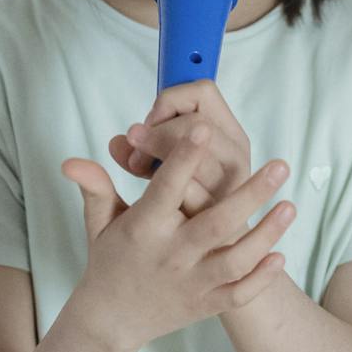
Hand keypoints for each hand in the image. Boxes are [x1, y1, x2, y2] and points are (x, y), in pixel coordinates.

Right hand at [61, 125, 295, 351]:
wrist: (111, 321)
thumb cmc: (110, 260)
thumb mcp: (99, 224)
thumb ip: (95, 188)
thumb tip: (70, 161)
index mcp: (144, 230)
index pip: (166, 188)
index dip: (184, 157)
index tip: (206, 127)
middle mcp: (170, 256)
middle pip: (215, 223)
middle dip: (250, 194)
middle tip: (280, 164)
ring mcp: (191, 283)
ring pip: (236, 260)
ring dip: (265, 234)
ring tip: (290, 206)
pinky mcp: (205, 306)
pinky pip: (239, 294)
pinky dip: (261, 279)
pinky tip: (281, 255)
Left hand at [106, 78, 266, 219]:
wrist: (208, 259)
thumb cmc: (183, 206)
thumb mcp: (159, 170)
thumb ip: (135, 152)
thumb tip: (116, 144)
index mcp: (227, 132)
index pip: (201, 92)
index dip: (168, 103)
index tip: (146, 126)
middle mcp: (236, 155)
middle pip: (196, 124)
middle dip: (157, 135)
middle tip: (135, 157)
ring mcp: (234, 187)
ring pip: (196, 159)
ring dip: (160, 161)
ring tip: (140, 172)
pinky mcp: (228, 218)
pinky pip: (193, 197)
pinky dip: (170, 193)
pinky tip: (155, 201)